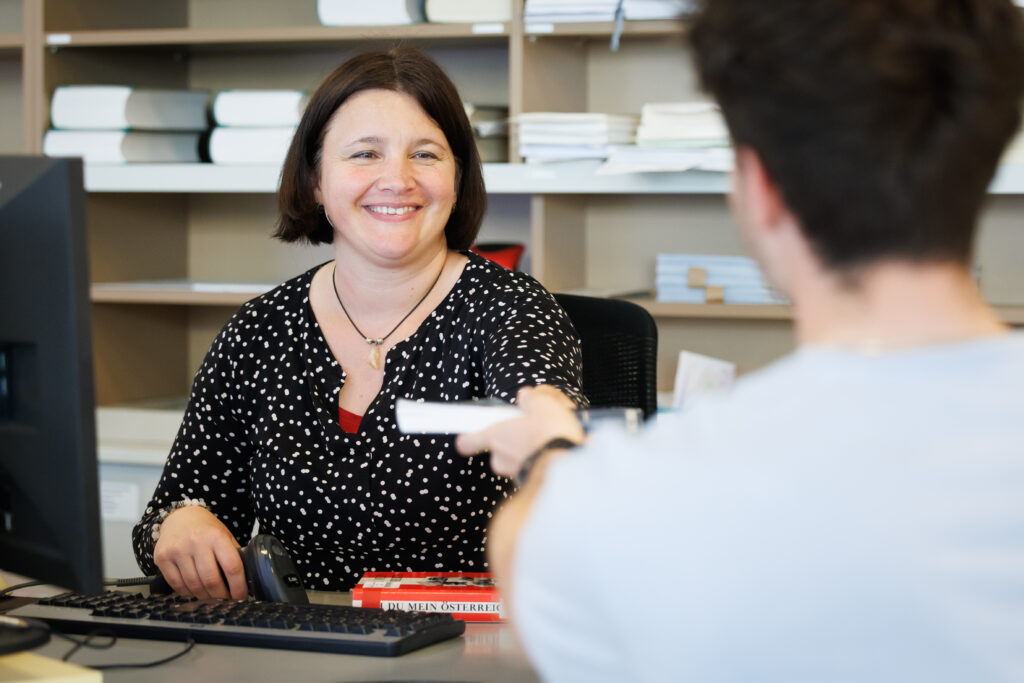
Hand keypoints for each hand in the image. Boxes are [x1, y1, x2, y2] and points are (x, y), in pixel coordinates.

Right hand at [152, 506, 246, 599]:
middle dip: (221, 596)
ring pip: (194, 586)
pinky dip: (189, 593)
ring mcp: (177, 550)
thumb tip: (246, 580)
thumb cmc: (206, 529)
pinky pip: (177, 585)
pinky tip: (196, 591)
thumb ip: (234, 555)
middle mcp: (196, 542)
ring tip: (212, 597)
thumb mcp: (224, 536)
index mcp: (216, 536)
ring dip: (205, 597)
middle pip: (211, 581)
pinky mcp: (162, 558)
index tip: (241, 596)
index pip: (232, 567)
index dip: (238, 587)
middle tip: (226, 600)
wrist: (180, 517)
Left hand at [455, 385, 583, 478]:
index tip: (474, 432)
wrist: (572, 467)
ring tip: (555, 436)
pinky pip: (536, 468)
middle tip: (532, 427)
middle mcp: (502, 459)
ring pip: (519, 459)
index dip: (471, 436)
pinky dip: (545, 459)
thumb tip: (526, 396)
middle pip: (499, 449)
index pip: (467, 442)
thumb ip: (531, 398)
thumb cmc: (551, 434)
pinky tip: (563, 449)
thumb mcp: (543, 404)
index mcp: (496, 437)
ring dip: (532, 448)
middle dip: (514, 439)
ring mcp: (517, 475)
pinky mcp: (535, 485)